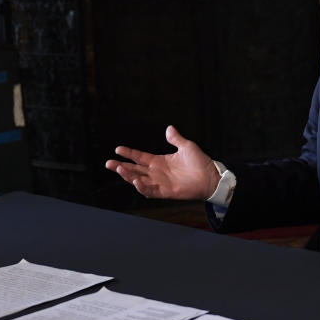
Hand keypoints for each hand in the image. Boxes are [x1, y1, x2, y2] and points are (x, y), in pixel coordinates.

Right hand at [105, 125, 220, 200]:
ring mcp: (160, 183)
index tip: (117, 149)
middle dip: (121, 167)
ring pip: (139, 180)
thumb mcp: (187, 146)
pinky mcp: (165, 192)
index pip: (140, 157)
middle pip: (134, 170)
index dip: (129, 153)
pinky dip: (142, 187)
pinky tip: (136, 181)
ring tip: (119, 169)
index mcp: (159, 161)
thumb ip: (176, 139)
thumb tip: (169, 128)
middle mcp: (157, 173)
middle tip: (108, 163)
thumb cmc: (200, 162)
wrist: (211, 177)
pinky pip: (150, 191)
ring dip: (128, 176)